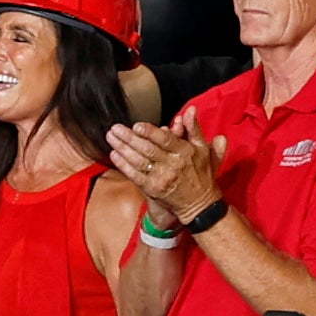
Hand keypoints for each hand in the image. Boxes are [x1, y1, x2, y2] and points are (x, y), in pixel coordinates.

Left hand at [105, 118, 225, 226]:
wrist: (200, 205)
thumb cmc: (201, 175)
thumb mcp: (204, 149)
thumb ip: (194, 128)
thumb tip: (190, 109)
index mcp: (185, 152)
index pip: (164, 139)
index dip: (149, 132)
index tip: (136, 125)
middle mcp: (173, 165)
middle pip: (147, 149)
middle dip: (129, 137)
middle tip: (115, 128)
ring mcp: (161, 178)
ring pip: (139, 161)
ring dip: (122, 149)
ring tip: (111, 138)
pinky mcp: (153, 189)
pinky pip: (135, 175)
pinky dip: (123, 165)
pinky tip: (114, 155)